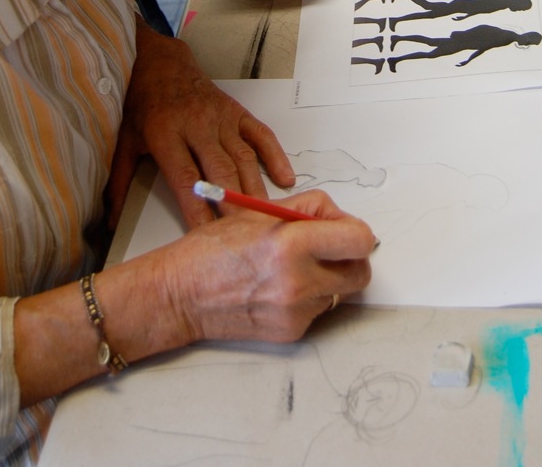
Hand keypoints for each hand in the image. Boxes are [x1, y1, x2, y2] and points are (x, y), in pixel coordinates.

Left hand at [106, 22, 296, 227]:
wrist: (162, 60)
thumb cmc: (143, 101)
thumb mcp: (124, 139)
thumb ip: (119, 181)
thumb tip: (107, 220)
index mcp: (166, 132)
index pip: (185, 177)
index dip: (196, 208)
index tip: (205, 236)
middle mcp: (197, 124)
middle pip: (220, 170)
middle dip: (233, 204)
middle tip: (245, 234)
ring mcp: (220, 117)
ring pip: (243, 157)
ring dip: (255, 188)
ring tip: (266, 217)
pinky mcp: (236, 111)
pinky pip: (260, 134)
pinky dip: (275, 155)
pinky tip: (284, 178)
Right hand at [161, 189, 375, 344]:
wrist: (181, 295)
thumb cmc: (214, 249)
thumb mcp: (260, 212)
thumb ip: (309, 209)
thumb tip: (340, 218)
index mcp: (291, 244)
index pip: (359, 240)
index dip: (356, 231)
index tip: (343, 229)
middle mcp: (299, 283)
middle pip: (360, 273)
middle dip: (350, 258)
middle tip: (327, 247)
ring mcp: (296, 313)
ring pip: (340, 293)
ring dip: (328, 278)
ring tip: (294, 266)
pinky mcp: (292, 333)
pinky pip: (318, 310)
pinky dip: (308, 297)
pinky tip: (279, 287)